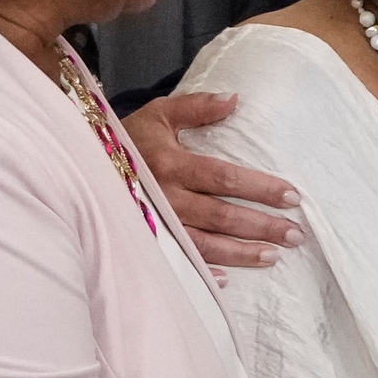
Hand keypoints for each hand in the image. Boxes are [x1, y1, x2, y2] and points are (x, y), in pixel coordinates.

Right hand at [125, 92, 304, 270]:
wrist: (83, 163)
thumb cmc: (129, 138)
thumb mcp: (160, 114)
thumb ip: (197, 107)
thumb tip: (235, 99)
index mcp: (170, 164)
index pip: (224, 178)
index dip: (259, 188)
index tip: (292, 196)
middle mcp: (164, 197)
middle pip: (221, 216)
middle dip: (261, 226)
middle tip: (295, 234)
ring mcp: (156, 223)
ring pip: (205, 244)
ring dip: (242, 252)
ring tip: (275, 256)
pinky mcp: (148, 240)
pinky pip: (180, 260)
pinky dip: (204, 271)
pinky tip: (228, 278)